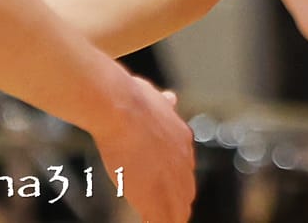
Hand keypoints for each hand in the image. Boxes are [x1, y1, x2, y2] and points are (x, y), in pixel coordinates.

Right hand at [87, 76, 194, 222]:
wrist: (121, 108)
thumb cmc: (130, 100)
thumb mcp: (153, 97)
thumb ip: (163, 105)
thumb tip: (171, 98)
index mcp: (182, 140)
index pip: (184, 169)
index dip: (174, 181)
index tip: (162, 184)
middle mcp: (182, 163)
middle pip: (186, 193)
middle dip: (176, 202)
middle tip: (166, 211)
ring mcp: (171, 183)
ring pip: (178, 212)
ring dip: (168, 216)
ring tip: (157, 218)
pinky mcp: (155, 198)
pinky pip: (161, 222)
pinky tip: (147, 221)